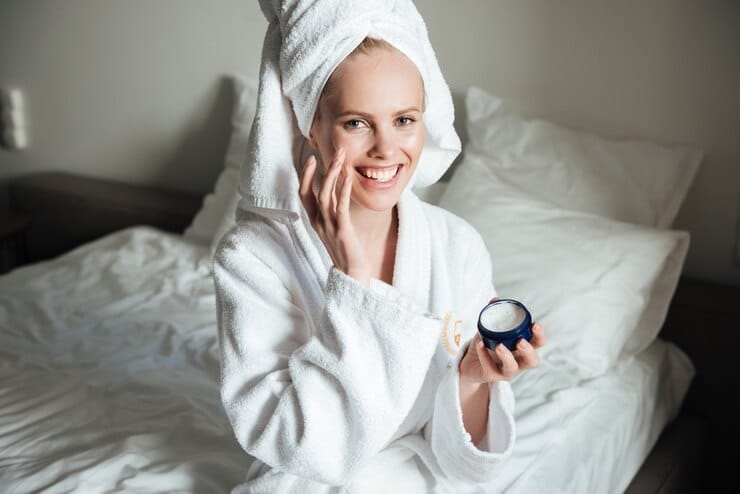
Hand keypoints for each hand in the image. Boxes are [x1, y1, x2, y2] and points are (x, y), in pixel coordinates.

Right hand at [299, 148, 370, 284]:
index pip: (304, 193)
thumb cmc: (345, 248)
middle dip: (321, 169)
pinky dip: (343, 191)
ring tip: (342, 158)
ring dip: (333, 174)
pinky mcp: (342, 230)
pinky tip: (348, 178)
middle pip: (312, 190)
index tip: (312, 159)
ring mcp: (328, 226)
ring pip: (325, 195)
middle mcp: (318, 222)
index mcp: (315, 220)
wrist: (352, 273)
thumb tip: (334, 188)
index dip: (306, 176)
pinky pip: (340, 207)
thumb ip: (332, 207)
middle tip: (333, 152)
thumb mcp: (335, 225)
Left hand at [459, 297, 545, 383]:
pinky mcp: (491, 376)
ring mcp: (505, 371)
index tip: (534, 324)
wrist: (470, 364)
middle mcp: (518, 361)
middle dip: (529, 352)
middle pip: (532, 361)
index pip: (538, 343)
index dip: (540, 336)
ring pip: (512, 369)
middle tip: (520, 341)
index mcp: (522, 348)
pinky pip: (490, 368)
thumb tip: (495, 299)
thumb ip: (494, 314)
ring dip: (507, 357)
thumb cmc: (487, 344)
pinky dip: (484, 355)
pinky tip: (480, 344)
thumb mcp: (490, 328)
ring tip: (499, 346)